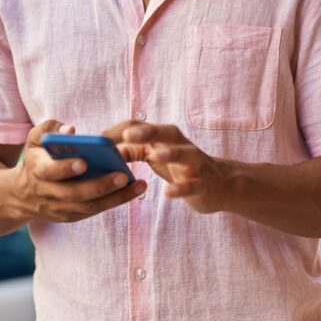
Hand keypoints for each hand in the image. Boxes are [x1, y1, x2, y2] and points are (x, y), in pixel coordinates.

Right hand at [12, 119, 146, 222]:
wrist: (21, 195)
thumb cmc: (37, 157)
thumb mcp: (35, 138)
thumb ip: (51, 129)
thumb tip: (70, 130)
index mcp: (37, 170)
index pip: (50, 172)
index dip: (66, 168)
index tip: (85, 161)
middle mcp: (47, 193)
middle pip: (75, 194)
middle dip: (100, 186)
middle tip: (124, 175)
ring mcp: (59, 208)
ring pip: (88, 207)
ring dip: (115, 198)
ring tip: (139, 185)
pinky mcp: (70, 216)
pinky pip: (94, 212)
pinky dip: (114, 203)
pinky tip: (134, 191)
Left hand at [102, 120, 229, 213]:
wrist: (220, 185)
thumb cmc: (182, 168)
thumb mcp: (157, 157)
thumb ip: (135, 152)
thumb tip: (108, 151)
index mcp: (167, 138)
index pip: (144, 127)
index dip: (122, 131)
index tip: (100, 139)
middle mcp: (182, 146)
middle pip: (166, 133)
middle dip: (147, 132)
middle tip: (128, 134)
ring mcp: (195, 164)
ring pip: (185, 154)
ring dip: (171, 153)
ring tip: (155, 155)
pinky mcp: (203, 184)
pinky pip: (193, 185)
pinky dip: (181, 188)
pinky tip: (168, 192)